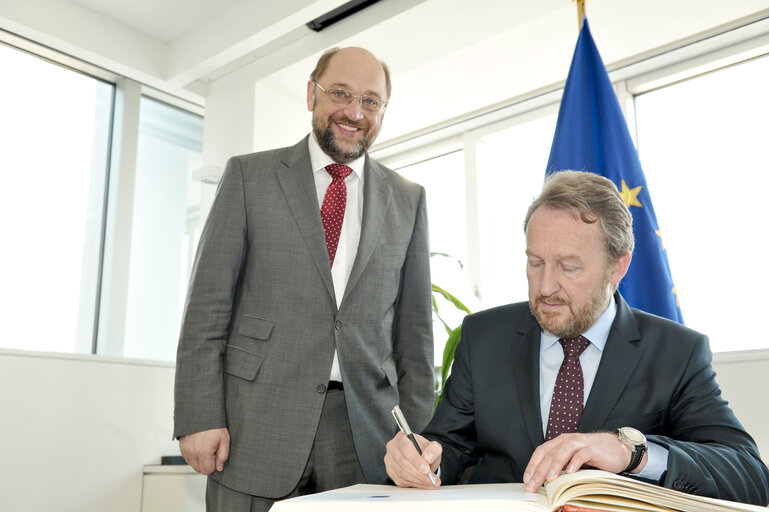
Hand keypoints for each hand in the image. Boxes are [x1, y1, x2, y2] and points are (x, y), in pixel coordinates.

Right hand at [179, 427, 229, 474]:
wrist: (202, 415)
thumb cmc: (214, 426)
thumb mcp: (224, 439)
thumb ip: (223, 456)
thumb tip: (219, 467)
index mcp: (204, 452)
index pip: (207, 471)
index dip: (214, 466)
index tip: (216, 457)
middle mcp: (193, 452)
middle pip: (199, 469)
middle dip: (207, 464)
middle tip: (212, 453)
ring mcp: (186, 450)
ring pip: (193, 465)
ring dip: (200, 461)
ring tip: (206, 449)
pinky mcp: (182, 447)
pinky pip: (187, 458)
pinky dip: (193, 456)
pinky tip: (199, 448)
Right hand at [384, 432, 441, 487]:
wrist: (422, 457)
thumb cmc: (425, 451)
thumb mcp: (434, 447)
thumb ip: (433, 449)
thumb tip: (428, 458)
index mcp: (402, 437)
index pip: (405, 448)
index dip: (415, 460)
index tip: (426, 469)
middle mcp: (393, 448)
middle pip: (402, 462)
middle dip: (419, 473)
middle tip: (431, 479)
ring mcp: (390, 461)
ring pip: (401, 474)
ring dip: (417, 480)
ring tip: (430, 482)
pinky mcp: (391, 473)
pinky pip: (401, 481)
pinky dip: (414, 484)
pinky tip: (423, 484)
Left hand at [523, 432, 645, 491]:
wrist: (618, 448)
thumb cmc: (593, 456)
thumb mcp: (573, 460)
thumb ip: (561, 466)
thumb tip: (544, 482)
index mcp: (560, 442)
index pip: (541, 452)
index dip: (532, 465)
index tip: (526, 480)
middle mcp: (568, 440)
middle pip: (550, 454)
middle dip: (539, 470)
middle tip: (532, 485)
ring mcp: (581, 443)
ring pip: (563, 451)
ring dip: (555, 464)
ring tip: (549, 479)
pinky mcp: (594, 449)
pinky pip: (583, 454)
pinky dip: (575, 462)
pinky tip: (570, 472)